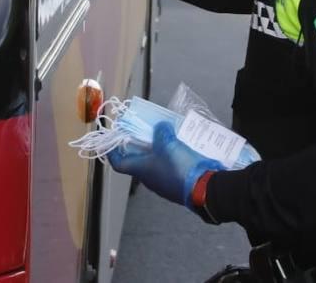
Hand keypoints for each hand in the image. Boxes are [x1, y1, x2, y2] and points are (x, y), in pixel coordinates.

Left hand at [107, 121, 221, 208]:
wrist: (203, 188)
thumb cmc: (178, 167)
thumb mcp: (168, 143)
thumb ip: (161, 132)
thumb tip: (160, 127)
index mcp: (141, 169)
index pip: (119, 163)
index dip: (112, 152)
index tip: (111, 140)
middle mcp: (149, 178)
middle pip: (138, 160)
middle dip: (140, 144)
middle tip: (144, 130)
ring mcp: (164, 182)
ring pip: (156, 162)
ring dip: (158, 149)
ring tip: (166, 134)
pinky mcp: (178, 182)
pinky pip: (170, 166)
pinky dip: (172, 155)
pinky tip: (181, 145)